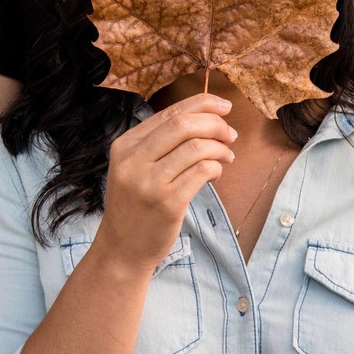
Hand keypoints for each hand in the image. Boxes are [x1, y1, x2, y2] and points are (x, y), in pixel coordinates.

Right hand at [95, 93, 236, 271]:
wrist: (122, 249)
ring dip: (220, 148)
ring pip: (197, 148)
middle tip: (230, 134)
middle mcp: (133, 161)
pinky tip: (216, 174)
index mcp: (125, 145)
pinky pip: (202, 172)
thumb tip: (206, 116)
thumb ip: (161, 142)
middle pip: (183, 125)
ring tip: (226, 156)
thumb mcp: (134, 168)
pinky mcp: (168, 204)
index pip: (169, 113)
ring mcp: (149, 183)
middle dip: (215, 124)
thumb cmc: (136, 205)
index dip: (203, 104)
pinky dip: (217, 168)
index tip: (225, 106)